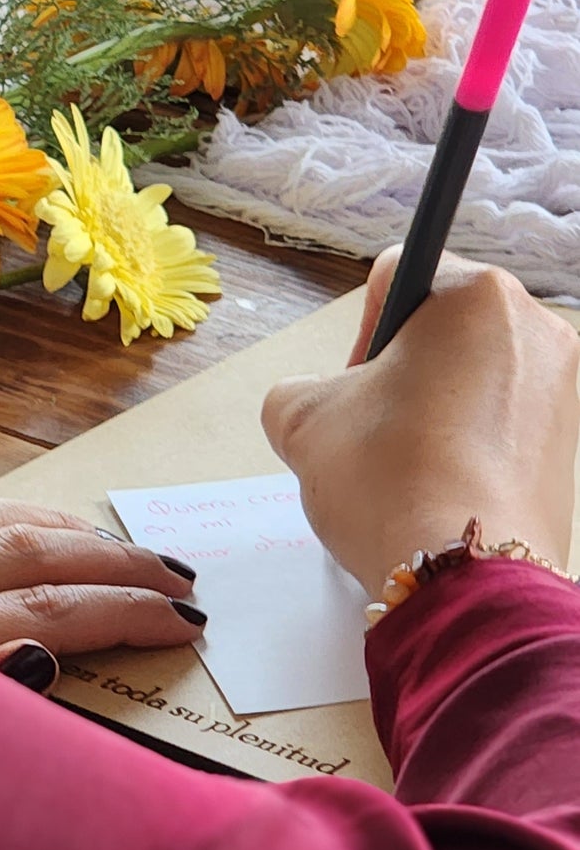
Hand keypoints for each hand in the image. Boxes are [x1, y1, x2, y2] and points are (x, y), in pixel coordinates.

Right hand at [263, 251, 579, 600]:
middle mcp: (535, 326)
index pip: (397, 274)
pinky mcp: (572, 441)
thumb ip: (298, 388)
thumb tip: (316, 402)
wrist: (465, 574)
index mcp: (475, 294)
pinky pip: (505, 421)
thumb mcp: (302, 420)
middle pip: (442, 327)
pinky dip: (470, 443)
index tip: (354, 383)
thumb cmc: (392, 481)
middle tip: (373, 428)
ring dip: (434, 408)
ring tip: (406, 464)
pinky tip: (441, 485)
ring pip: (474, 376)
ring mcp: (564, 386)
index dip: (359, 329)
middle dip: (401, 371)